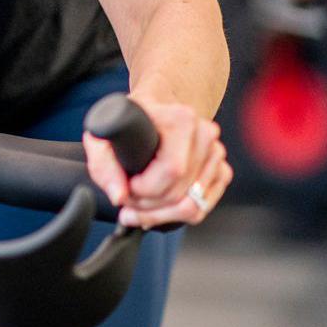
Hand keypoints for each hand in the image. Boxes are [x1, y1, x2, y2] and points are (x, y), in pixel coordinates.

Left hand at [84, 100, 230, 227]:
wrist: (155, 111)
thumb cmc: (130, 123)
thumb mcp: (104, 136)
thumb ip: (104, 166)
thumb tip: (119, 195)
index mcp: (182, 120)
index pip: (172, 171)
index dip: (145, 189)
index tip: (127, 184)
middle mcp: (205, 135)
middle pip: (181, 194)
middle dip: (149, 206)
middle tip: (128, 197)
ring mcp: (217, 154)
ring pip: (193, 207)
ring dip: (161, 213)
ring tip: (140, 201)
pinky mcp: (222, 171)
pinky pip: (202, 208)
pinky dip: (177, 214)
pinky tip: (157, 205)